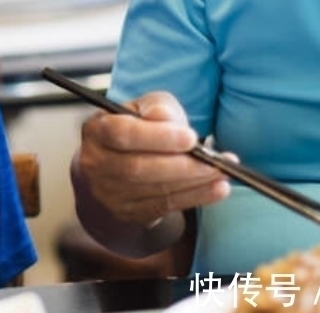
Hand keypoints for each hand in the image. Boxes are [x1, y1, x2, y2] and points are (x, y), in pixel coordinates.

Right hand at [76, 91, 230, 226]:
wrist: (114, 169)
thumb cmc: (133, 131)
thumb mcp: (143, 108)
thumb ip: (156, 107)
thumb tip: (164, 117)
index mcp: (97, 131)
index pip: (122, 134)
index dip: (157, 137)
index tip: (190, 138)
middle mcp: (96, 164)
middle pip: (139, 168)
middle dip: (183, 166)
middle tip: (216, 162)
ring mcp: (109, 194)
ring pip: (154, 190)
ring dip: (195, 183)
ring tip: (222, 173)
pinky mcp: (128, 213)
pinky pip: (165, 207)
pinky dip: (195, 198)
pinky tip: (216, 189)